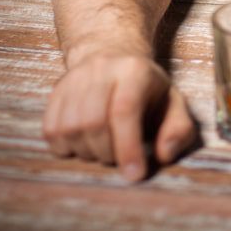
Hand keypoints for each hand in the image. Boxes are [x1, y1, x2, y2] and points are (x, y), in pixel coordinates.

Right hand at [42, 54, 195, 182]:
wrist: (114, 55)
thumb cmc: (148, 89)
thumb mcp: (174, 103)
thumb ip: (178, 129)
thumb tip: (165, 155)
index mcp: (135, 71)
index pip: (125, 110)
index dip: (128, 147)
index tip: (135, 175)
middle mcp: (101, 70)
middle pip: (93, 122)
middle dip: (107, 152)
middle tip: (119, 159)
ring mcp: (73, 79)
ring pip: (69, 128)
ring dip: (86, 152)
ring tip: (103, 151)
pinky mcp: (55, 91)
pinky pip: (51, 130)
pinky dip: (65, 148)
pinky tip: (84, 145)